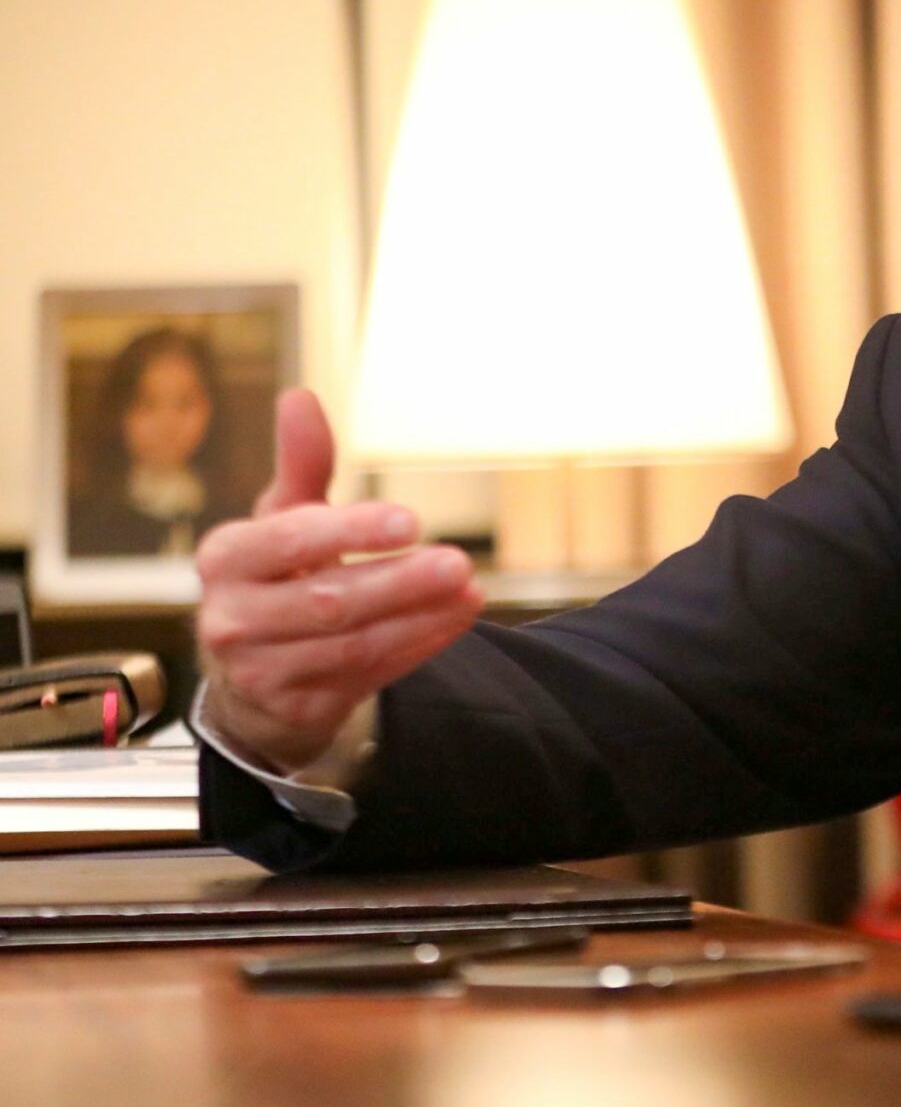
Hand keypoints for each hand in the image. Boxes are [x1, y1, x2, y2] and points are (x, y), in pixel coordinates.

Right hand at [194, 388, 482, 772]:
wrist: (251, 679)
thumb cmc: (274, 579)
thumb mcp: (280, 521)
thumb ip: (300, 466)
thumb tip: (300, 397)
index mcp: (225, 559)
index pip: (289, 540)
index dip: (351, 530)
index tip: (412, 519)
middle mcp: (232, 618)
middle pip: (328, 600)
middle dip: (399, 582)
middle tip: (459, 562)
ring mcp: (260, 670)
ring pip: (353, 644)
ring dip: (419, 616)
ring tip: (469, 588)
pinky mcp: (296, 709)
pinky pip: (367, 675)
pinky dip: (418, 645)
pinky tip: (456, 617)